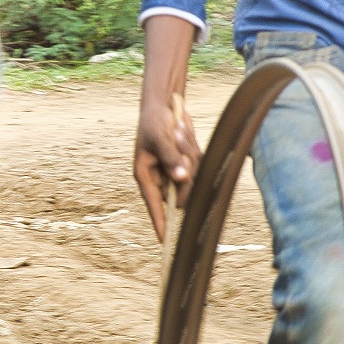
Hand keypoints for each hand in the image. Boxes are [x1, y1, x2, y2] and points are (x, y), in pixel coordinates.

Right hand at [133, 88, 199, 241]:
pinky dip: (194, 149)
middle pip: (180, 191)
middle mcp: (160, 176)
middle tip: (182, 149)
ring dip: (189, 154)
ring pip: (191, 176)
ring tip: (178, 132)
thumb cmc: (154, 121)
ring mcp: (174, 170)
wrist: (164, 104)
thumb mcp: (160, 138)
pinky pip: (198, 164)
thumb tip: (181, 179)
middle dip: (185, 173)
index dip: (160, 221)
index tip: (165, 239)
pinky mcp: (186, 162)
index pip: (154, 204)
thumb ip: (170, 158)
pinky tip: (183, 132)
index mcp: (145, 175)